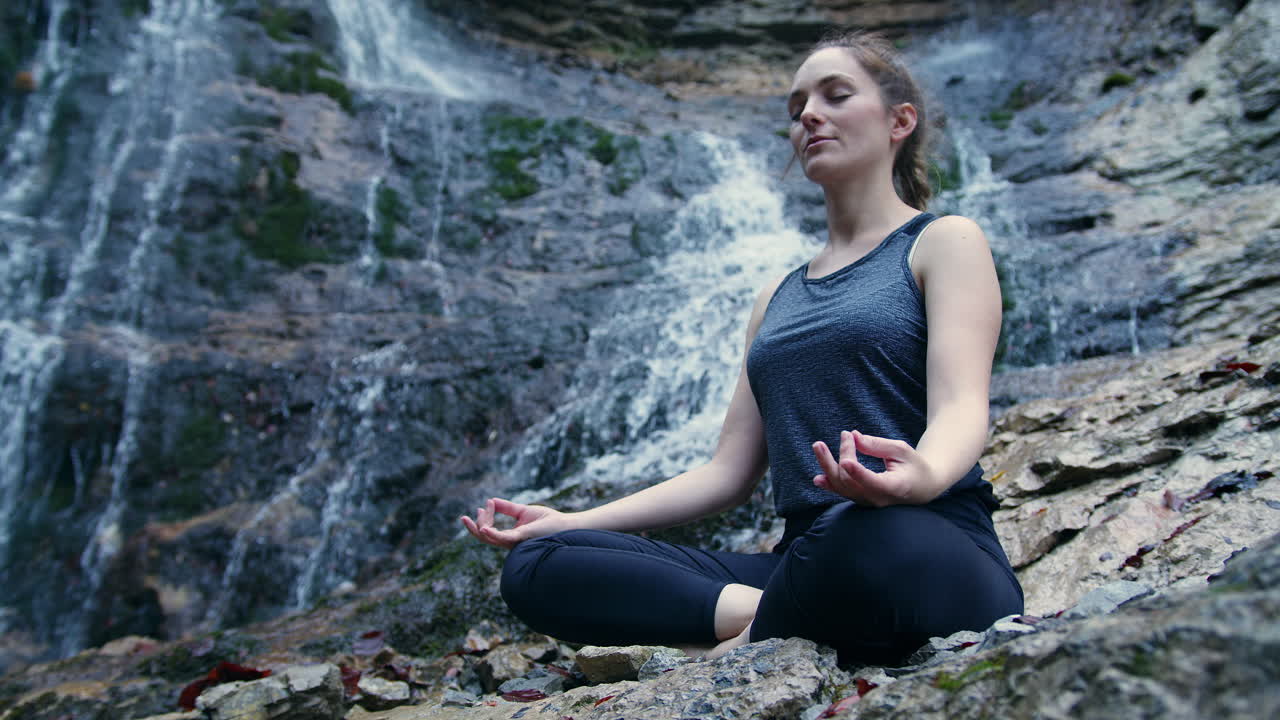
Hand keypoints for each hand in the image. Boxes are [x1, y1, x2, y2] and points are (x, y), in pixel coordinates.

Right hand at [460, 497, 573, 549]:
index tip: (487, 502)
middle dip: (473, 529)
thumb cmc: (548, 521)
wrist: (565, 526)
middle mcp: (511, 542)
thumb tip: (492, 500)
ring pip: (490, 539)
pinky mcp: (522, 538)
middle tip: (463, 518)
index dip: (485, 517)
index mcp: (511, 537)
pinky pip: (504, 538)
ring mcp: (516, 542)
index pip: (490, 530)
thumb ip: (507, 508)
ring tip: (469, 520)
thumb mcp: (523, 511)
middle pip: (486, 537)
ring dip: (479, 528)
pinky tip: (483, 528)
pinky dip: (492, 533)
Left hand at [811, 430, 936, 506]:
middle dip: (843, 455)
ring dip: (828, 466)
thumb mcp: (902, 450)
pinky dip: (829, 485)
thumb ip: (878, 445)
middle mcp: (878, 499)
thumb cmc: (914, 466)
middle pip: (850, 482)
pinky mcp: (861, 499)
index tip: (845, 459)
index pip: (872, 482)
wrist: (922, 487)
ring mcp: (868, 502)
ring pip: (842, 487)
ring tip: (818, 445)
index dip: (857, 472)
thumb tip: (853, 436)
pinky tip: (818, 479)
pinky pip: (842, 493)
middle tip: (844, 434)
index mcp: (894, 487)